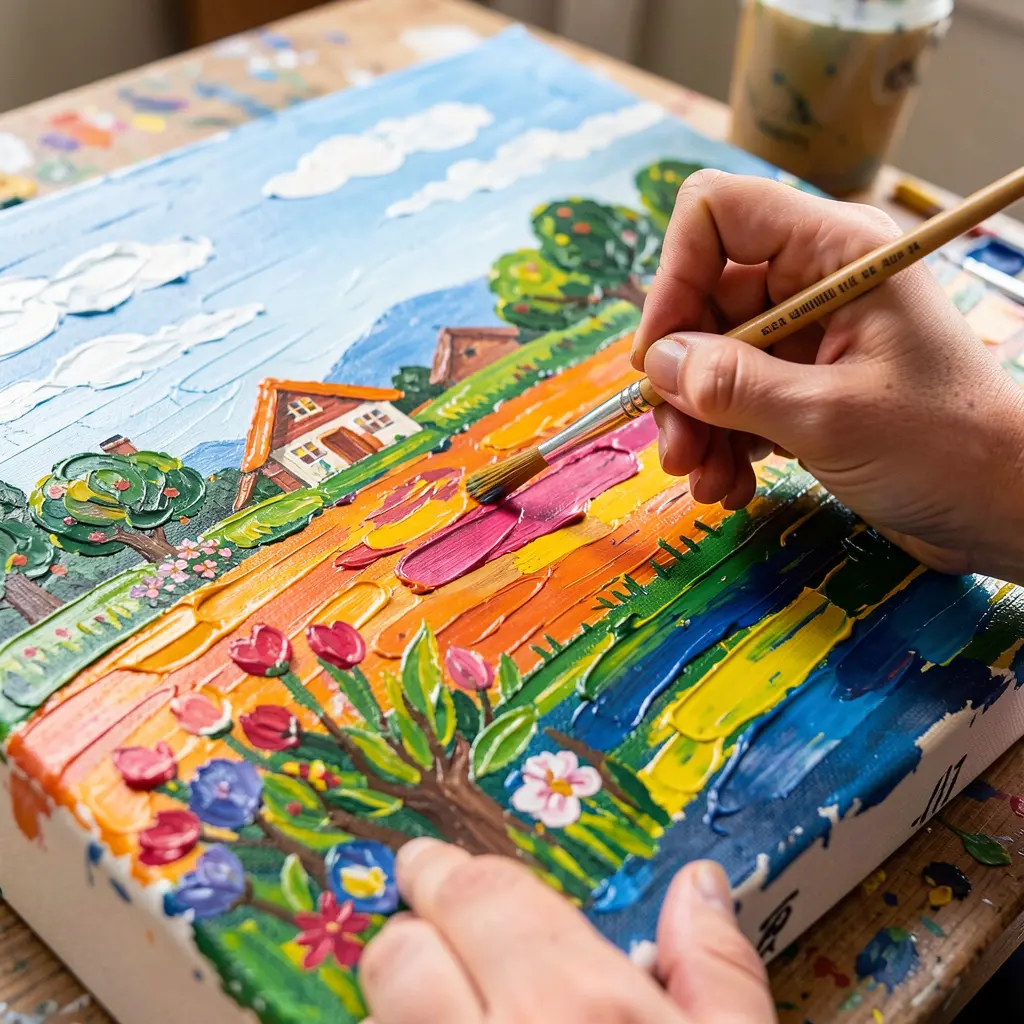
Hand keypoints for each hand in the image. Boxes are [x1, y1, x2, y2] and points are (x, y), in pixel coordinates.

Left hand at [360, 838, 775, 1022]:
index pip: (480, 898)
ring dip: (401, 1004)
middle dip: (410, 931)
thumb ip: (721, 974)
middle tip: (429, 928)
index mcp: (580, 1009)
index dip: (449, 874)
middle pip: (397, 958)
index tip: (436, 866)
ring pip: (378, 1020)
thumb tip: (700, 888)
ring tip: (448, 1003)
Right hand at [631, 171, 1023, 581]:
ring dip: (697, 423)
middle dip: (681, 378)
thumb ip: (734, 385)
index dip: (675, 277)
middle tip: (675, 449)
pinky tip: (730, 487)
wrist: (1002, 507)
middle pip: (705, 301)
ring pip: (713, 358)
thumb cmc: (943, 448)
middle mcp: (815, 281)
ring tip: (704, 482)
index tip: (660, 358)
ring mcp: (810, 335)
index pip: (718, 214)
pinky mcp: (806, 383)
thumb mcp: (828, 416)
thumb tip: (658, 364)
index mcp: (835, 251)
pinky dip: (724, 442)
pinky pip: (737, 397)